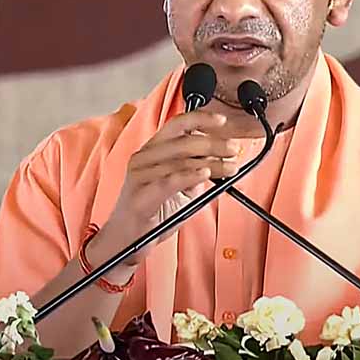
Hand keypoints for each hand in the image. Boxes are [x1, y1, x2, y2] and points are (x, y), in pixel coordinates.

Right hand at [89, 111, 240, 268]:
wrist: (126, 241)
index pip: (177, 125)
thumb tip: (221, 159)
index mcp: (151, 150)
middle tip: (234, 150)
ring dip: (211, 163)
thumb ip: (195, 171)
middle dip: (214, 144)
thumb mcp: (179, 187)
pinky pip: (169, 181)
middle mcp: (143, 158)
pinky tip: (205, 174)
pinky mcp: (140, 196)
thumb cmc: (152, 212)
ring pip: (181, 161)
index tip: (222, 121)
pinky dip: (189, 176)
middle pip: (183, 142)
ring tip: (229, 168)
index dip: (201, 119)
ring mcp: (139, 176)